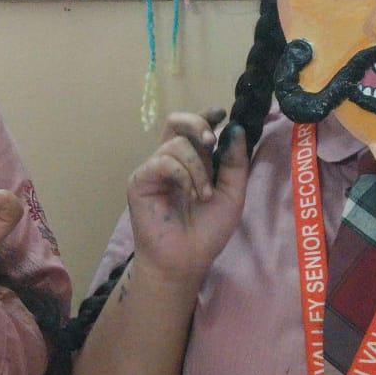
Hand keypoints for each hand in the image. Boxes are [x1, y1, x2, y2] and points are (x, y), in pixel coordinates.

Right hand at [126, 109, 249, 284]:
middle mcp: (171, 160)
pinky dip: (183, 175)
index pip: (193, 127)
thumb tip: (234, 128)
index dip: (205, 116)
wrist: (186, 260)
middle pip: (176, 121)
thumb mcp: (232, 193)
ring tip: (203, 195)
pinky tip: (190, 195)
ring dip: (198, 168)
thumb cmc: (208, 231)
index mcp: (192, 161)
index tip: (222, 114)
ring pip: (176, 144)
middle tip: (211, 142)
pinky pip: (163, 161)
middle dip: (197, 124)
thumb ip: (235, 162)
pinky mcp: (140, 180)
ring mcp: (154, 169)